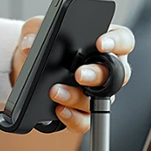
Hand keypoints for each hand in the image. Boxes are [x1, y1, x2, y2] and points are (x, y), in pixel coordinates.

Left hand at [11, 17, 133, 132]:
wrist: (27, 69)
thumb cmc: (43, 44)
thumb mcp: (37, 29)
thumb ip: (35, 30)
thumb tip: (29, 44)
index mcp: (105, 44)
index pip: (123, 40)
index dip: (116, 42)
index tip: (100, 43)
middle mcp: (107, 70)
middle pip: (117, 75)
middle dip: (98, 75)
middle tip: (79, 74)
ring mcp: (98, 94)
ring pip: (100, 100)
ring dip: (77, 97)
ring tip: (56, 91)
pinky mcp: (84, 113)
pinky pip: (85, 121)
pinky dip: (73, 118)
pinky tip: (59, 110)